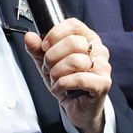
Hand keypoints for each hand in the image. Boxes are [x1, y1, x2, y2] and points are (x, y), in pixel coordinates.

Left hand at [24, 18, 110, 132]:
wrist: (77, 107)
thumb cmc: (66, 81)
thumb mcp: (46, 62)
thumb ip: (36, 48)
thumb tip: (30, 37)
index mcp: (87, 38)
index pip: (73, 25)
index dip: (54, 34)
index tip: (44, 46)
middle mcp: (98, 50)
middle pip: (72, 42)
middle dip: (52, 57)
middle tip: (48, 67)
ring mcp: (103, 66)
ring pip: (74, 61)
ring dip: (57, 72)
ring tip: (55, 79)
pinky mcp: (103, 83)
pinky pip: (79, 79)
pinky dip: (62, 84)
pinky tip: (59, 88)